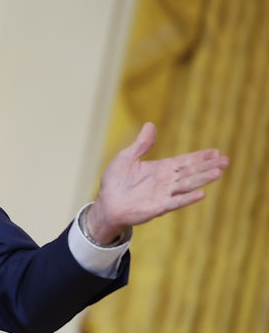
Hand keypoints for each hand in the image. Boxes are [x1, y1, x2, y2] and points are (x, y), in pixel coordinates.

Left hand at [86, 122, 229, 243]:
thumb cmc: (116, 181)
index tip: (216, 151)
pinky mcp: (158, 207)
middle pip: (191, 172)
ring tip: (219, 172)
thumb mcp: (127, 158)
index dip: (200, 157)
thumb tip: (150, 125)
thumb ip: (141, 144)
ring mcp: (164, 194)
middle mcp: (166, 181)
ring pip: (187, 185)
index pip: (185, 161)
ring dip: (203, 179)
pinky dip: (187, 198)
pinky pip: (175, 202)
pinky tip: (201, 194)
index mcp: (161, 169)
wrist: (107, 203)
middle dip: (208, 166)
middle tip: (226, 160)